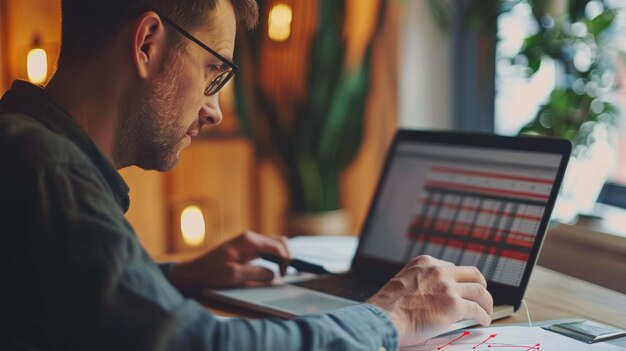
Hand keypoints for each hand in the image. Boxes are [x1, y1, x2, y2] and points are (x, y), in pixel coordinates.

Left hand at [168, 231, 289, 289]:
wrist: (195, 271)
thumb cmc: (211, 272)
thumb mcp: (234, 275)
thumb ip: (256, 274)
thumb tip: (274, 275)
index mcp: (249, 240)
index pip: (277, 246)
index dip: (285, 260)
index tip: (284, 274)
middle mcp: (251, 238)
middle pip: (279, 241)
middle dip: (286, 256)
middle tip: (284, 273)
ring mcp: (249, 242)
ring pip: (274, 244)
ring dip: (280, 257)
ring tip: (280, 272)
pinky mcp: (247, 248)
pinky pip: (266, 249)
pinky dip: (273, 257)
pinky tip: (272, 268)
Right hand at [366, 255, 492, 345]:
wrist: (385, 317)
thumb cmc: (388, 306)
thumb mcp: (404, 281)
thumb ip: (421, 281)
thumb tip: (434, 295)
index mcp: (426, 262)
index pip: (452, 267)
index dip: (459, 280)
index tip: (462, 289)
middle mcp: (439, 270)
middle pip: (472, 274)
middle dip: (480, 285)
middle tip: (482, 296)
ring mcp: (448, 287)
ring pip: (479, 290)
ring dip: (486, 302)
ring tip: (486, 310)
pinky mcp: (454, 305)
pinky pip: (477, 309)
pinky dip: (483, 316)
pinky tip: (483, 320)